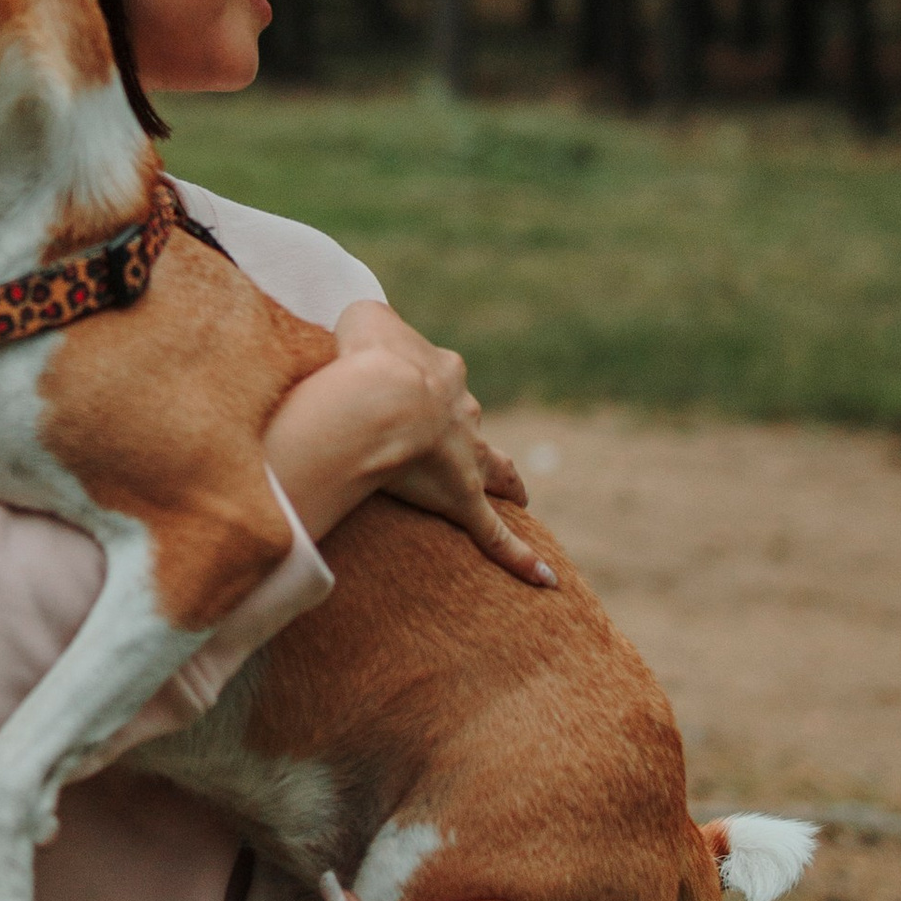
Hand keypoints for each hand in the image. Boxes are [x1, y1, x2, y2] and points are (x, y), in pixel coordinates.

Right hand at [307, 303, 555, 587]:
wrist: (383, 397)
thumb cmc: (366, 358)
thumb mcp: (360, 322)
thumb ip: (363, 326)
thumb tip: (355, 337)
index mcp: (441, 371)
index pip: (441, 375)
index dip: (424, 383)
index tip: (407, 388)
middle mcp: (463, 410)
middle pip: (469, 419)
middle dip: (464, 430)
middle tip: (453, 443)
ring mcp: (468, 457)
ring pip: (495, 469)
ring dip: (508, 481)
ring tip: (520, 496)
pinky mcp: (465, 500)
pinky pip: (495, 536)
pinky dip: (520, 557)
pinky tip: (544, 579)